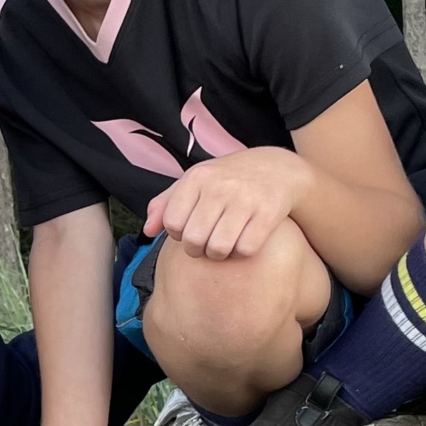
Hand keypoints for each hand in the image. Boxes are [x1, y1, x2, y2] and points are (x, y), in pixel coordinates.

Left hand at [145, 148, 309, 261]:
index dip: (178, 235)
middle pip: (193, 239)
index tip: (190, 230)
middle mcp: (220, 186)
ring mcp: (245, 200)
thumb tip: (147, 231)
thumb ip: (166, 204)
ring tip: (222, 246)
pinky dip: (241, 253)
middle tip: (206, 244)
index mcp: (197, 177)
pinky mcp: (268, 214)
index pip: (172, 223)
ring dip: (218, 255)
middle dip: (197, 249)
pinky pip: (245, 249)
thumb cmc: (228, 180)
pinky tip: (242, 243)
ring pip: (218, 248)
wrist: (278, 169)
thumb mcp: (196, 182)